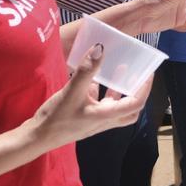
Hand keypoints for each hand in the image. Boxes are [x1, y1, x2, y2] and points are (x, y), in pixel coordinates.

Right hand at [27, 44, 151, 150]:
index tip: (148, 73)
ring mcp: (94, 121)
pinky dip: (100, 94)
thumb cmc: (56, 118)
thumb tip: (100, 48)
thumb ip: (86, 70)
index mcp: (106, 115)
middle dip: (137, 93)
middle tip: (137, 76)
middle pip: (130, 110)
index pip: (136, 103)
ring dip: (119, 91)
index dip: (145, 89)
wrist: (37, 137)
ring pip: (115, 107)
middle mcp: (104, 120)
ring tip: (119, 72)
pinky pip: (99, 106)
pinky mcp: (84, 119)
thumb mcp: (72, 91)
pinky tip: (92, 81)